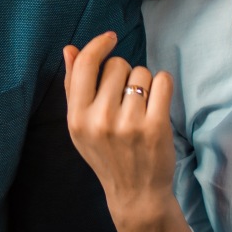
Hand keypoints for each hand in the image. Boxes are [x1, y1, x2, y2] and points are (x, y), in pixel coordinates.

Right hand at [62, 31, 177, 221]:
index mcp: (77, 118)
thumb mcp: (80, 126)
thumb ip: (73, 87)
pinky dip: (162, 86)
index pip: (85, 65)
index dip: (98, 45)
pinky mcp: (155, 126)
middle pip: (117, 65)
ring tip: (140, 108)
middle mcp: (100, 120)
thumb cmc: (106, 154)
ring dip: (144, 83)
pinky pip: (162, 80)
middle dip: (124, 74)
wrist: (136, 193)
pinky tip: (157, 103)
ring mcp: (129, 124)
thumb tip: (70, 49)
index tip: (110, 38)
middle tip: (125, 100)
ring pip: (141, 73)